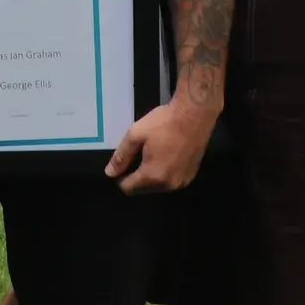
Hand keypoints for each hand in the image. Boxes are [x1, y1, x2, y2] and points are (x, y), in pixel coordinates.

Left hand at [105, 91, 219, 194]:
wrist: (195, 115)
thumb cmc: (164, 123)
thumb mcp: (136, 135)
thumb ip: (121, 156)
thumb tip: (109, 174)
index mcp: (152, 176)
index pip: (128, 188)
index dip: (120, 178)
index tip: (122, 163)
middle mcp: (168, 185)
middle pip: (143, 189)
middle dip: (136, 177)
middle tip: (137, 156)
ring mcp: (182, 182)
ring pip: (158, 187)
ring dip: (151, 177)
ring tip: (151, 155)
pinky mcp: (191, 176)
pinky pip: (171, 181)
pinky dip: (165, 174)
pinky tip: (166, 157)